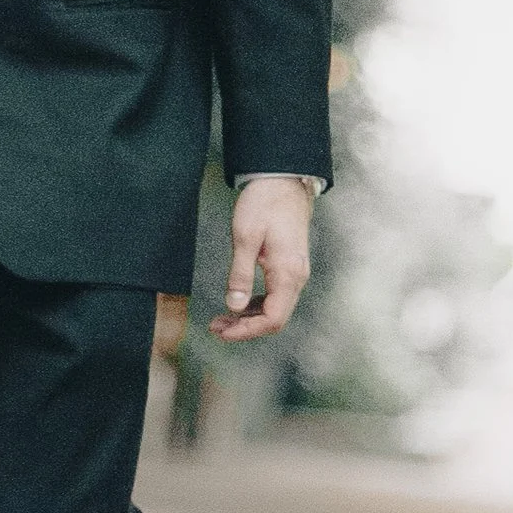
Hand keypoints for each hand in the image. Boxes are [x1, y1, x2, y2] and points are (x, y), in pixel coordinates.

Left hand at [212, 175, 312, 341]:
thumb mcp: (245, 237)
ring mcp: (295, 272)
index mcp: (287, 273)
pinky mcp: (289, 267)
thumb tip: (233, 306)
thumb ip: (240, 274)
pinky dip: (256, 305)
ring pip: (275, 309)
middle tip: (215, 326)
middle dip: (245, 328)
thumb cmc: (264, 203)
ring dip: (249, 318)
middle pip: (274, 319)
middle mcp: (297, 277)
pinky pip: (276, 296)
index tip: (222, 331)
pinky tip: (238, 303)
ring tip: (221, 318)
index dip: (246, 331)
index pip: (272, 319)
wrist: (282, 181)